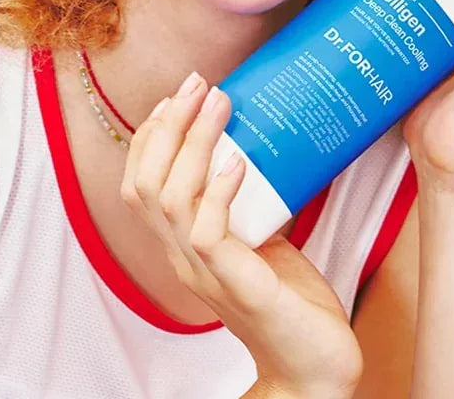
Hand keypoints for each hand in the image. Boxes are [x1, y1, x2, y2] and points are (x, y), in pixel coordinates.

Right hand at [121, 76, 362, 398]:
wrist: (315, 369)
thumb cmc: (290, 301)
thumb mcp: (260, 238)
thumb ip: (247, 202)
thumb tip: (256, 146)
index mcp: (181, 245)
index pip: (139, 184)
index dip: (150, 137)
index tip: (177, 95)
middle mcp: (181, 258)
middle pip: (145, 183)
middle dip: (167, 125)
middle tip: (196, 84)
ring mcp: (205, 273)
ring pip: (172, 198)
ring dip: (194, 143)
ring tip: (219, 104)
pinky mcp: (238, 285)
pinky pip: (209, 232)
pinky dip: (219, 190)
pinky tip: (237, 160)